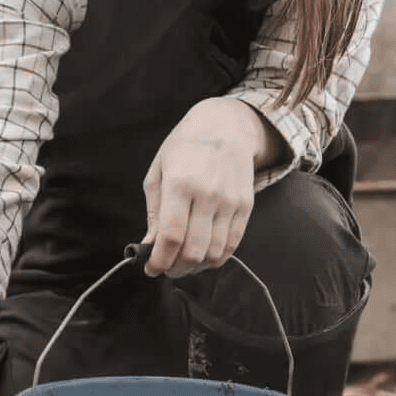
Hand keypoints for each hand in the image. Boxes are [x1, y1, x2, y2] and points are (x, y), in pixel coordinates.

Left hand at [142, 98, 283, 278]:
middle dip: (176, 268)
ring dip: (195, 267)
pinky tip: (202, 257)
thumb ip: (154, 212)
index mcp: (180, 184)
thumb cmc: (184, 148)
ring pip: (214, 252)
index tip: (151, 268)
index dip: (159, 260)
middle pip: (194, 250)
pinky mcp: (246, 206)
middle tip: (166, 269)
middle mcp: (208, 195)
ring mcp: (230, 202)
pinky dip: (216, 258)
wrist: (226, 126)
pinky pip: (232, 244)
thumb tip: (149, 245)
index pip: (171, 236)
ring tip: (182, 264)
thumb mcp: (158, 173)